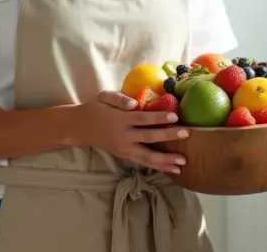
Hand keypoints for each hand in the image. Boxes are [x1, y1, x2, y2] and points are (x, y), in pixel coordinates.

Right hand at [73, 90, 188, 173]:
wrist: (80, 128)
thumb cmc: (96, 108)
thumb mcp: (104, 97)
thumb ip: (119, 98)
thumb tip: (134, 103)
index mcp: (120, 119)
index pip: (142, 119)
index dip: (158, 118)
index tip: (174, 116)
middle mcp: (123, 136)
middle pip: (149, 138)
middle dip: (168, 136)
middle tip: (186, 134)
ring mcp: (124, 149)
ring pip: (147, 157)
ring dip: (165, 160)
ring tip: (182, 162)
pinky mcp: (125, 156)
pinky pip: (143, 162)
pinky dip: (158, 166)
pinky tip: (172, 168)